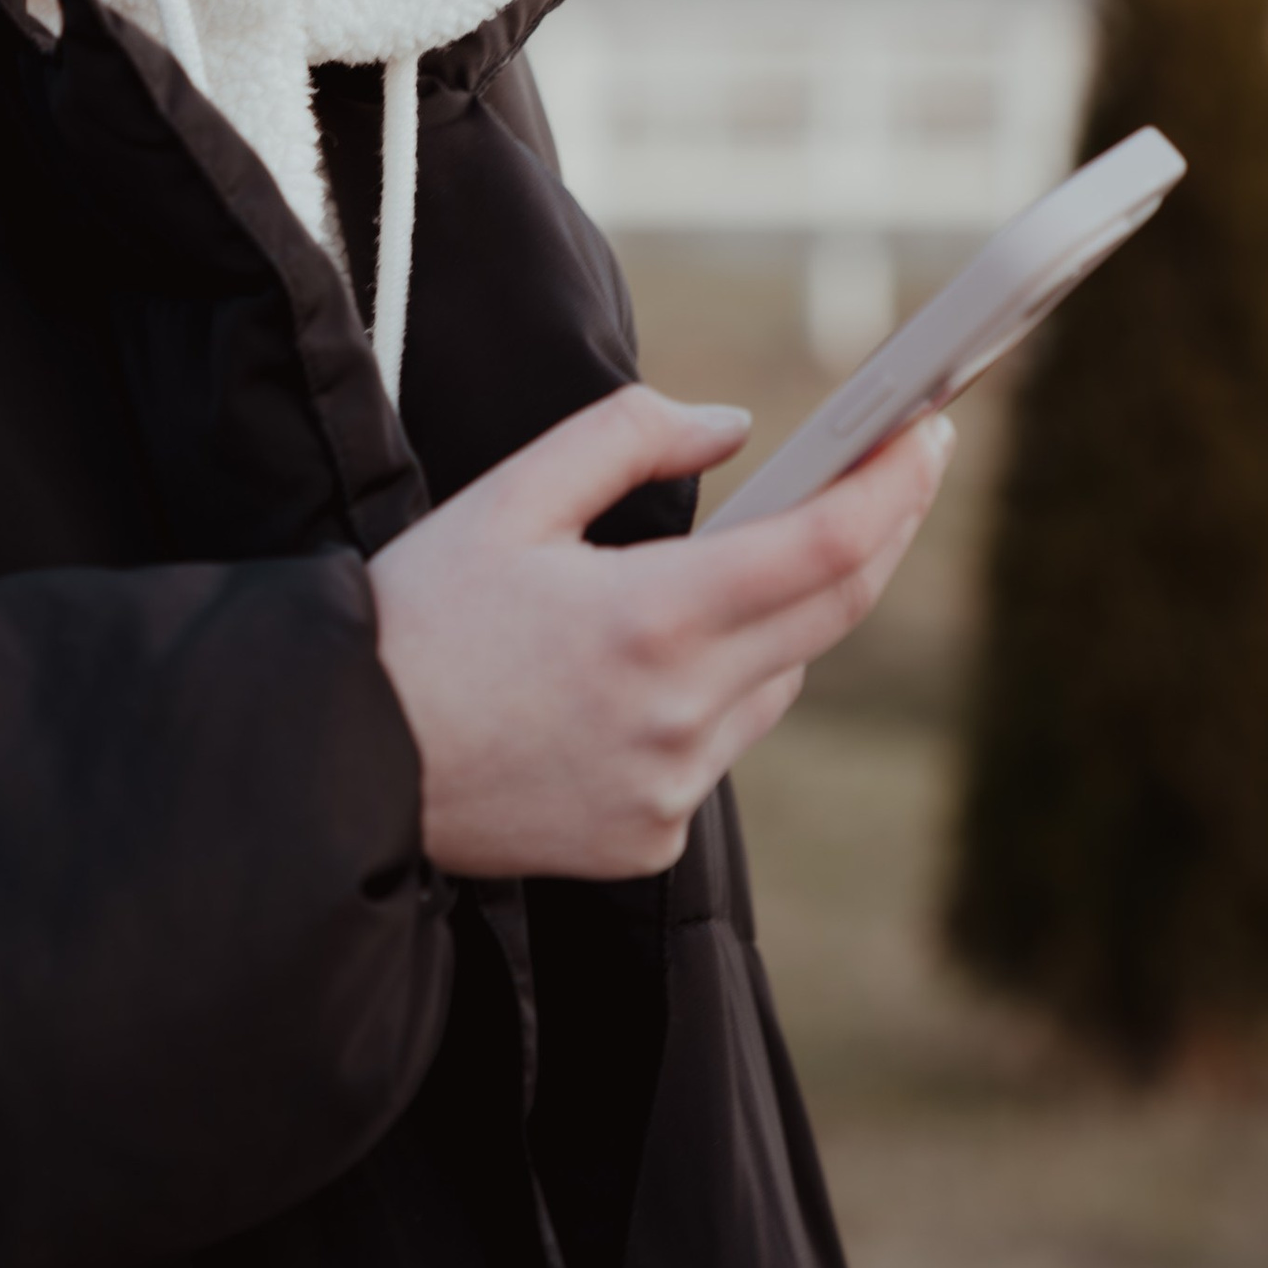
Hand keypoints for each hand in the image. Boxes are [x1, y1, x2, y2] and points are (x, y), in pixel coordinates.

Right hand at [368, 387, 952, 882]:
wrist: (340, 764)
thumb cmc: (416, 619)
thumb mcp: (509, 497)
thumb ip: (627, 438)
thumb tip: (736, 427)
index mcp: (649, 617)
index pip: (827, 547)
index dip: (896, 483)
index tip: (927, 432)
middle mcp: (677, 714)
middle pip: (834, 611)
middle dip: (879, 530)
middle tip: (897, 467)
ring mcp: (668, 788)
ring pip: (777, 682)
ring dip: (776, 621)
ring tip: (718, 574)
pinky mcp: (648, 840)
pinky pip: (715, 749)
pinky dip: (704, 698)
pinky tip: (625, 678)